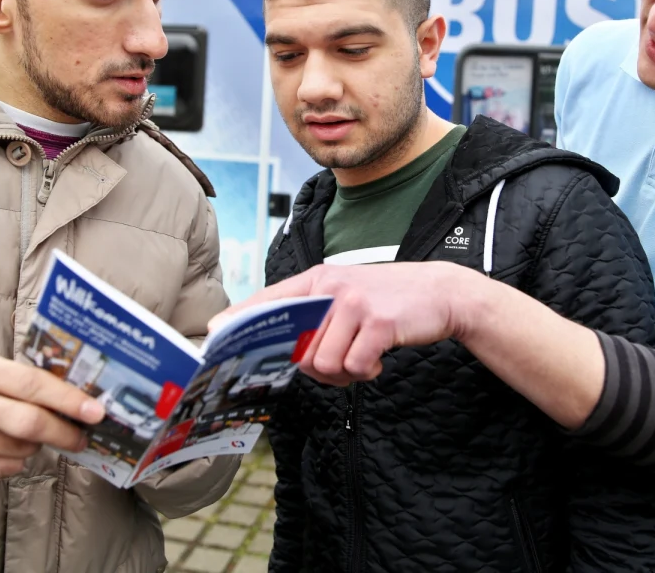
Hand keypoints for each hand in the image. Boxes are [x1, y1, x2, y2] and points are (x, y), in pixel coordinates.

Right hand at [0, 353, 105, 485]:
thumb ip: (32, 383)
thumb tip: (84, 401)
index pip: (32, 383)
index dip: (68, 399)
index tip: (96, 411)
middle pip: (29, 422)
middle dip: (63, 432)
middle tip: (81, 437)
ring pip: (22, 449)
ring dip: (35, 445)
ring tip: (23, 435)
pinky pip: (7, 469)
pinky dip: (16, 462)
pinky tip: (2, 449)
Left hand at [211, 262, 474, 386]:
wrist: (440, 292)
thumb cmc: (387, 300)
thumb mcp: (347, 294)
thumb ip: (315, 314)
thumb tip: (282, 348)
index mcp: (318, 280)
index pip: (269, 300)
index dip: (240, 319)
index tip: (213, 334)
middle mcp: (331, 287)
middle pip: (298, 348)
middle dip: (318, 368)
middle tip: (342, 362)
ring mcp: (354, 303)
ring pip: (323, 362)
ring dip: (343, 374)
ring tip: (362, 359)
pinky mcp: (377, 322)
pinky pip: (353, 366)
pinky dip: (366, 372)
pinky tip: (377, 359)